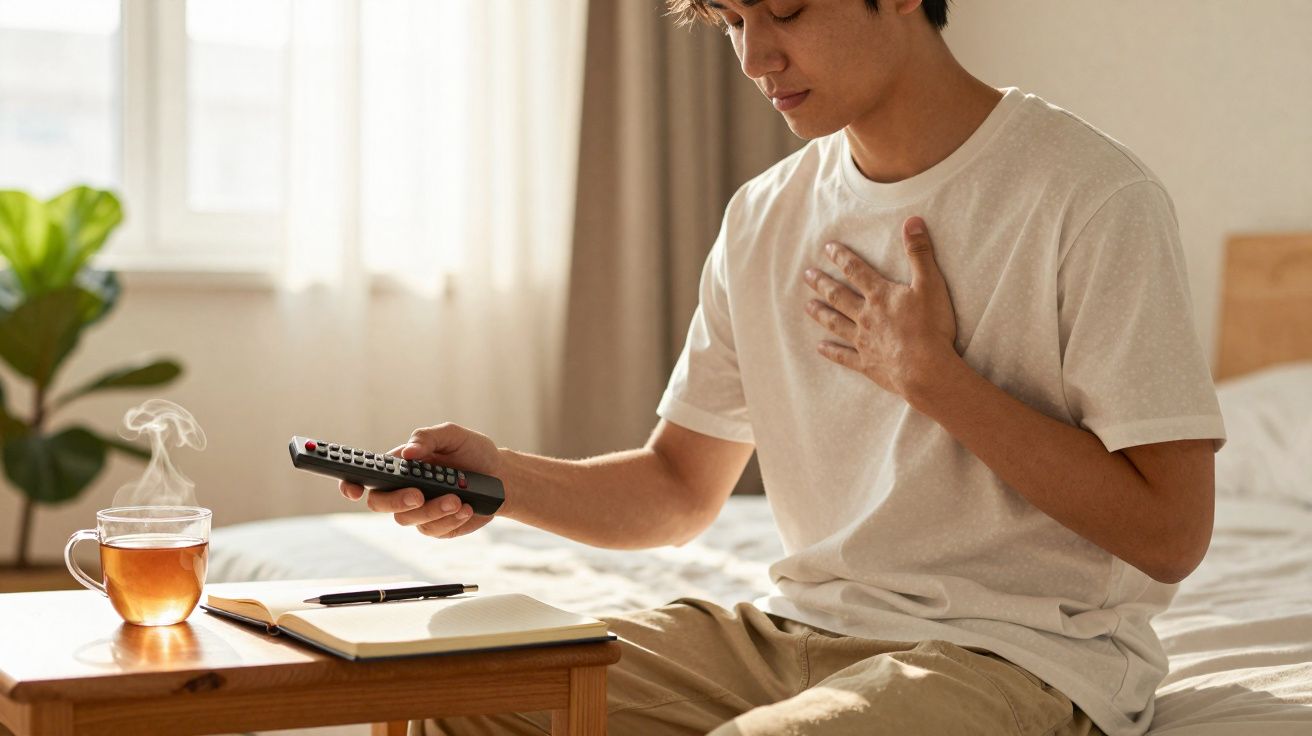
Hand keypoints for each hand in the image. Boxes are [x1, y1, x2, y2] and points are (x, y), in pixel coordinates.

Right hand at [339, 423, 504, 539]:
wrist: (500, 476)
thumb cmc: (471, 452)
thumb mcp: (452, 435)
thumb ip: (427, 438)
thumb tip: (409, 452)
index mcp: (399, 466)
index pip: (365, 476)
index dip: (350, 484)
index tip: (353, 488)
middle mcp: (403, 490)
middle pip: (379, 503)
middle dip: (397, 500)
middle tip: (419, 494)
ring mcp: (419, 511)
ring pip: (408, 519)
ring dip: (433, 510)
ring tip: (457, 498)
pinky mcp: (437, 526)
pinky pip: (434, 530)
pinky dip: (451, 519)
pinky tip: (466, 507)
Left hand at [802, 216, 958, 398]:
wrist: (925, 369)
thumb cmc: (931, 327)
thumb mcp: (931, 284)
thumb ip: (919, 252)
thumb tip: (912, 220)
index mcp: (880, 295)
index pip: (856, 270)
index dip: (842, 257)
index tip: (828, 248)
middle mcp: (866, 316)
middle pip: (839, 296)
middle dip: (822, 283)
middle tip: (807, 275)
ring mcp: (864, 340)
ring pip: (836, 323)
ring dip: (821, 313)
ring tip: (807, 306)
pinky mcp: (867, 363)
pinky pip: (844, 356)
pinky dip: (832, 351)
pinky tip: (820, 348)